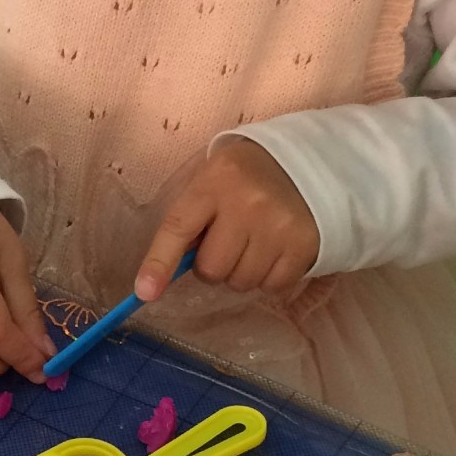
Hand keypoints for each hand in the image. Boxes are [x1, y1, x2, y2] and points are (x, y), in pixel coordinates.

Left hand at [134, 140, 318, 301]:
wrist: (310, 163)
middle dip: (212, 266)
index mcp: (215, 181)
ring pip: (241, 282)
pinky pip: (272, 286)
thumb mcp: (212, 179)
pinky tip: (275, 250)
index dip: (158, 263)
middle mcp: (247, 204)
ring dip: (241, 272)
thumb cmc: (247, 176)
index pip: (178, 228)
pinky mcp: (304, 246)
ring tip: (253, 244)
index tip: (145, 292)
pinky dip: (269, 277)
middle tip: (225, 243)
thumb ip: (189, 218)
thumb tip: (162, 272)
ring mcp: (279, 226)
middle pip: (212, 269)